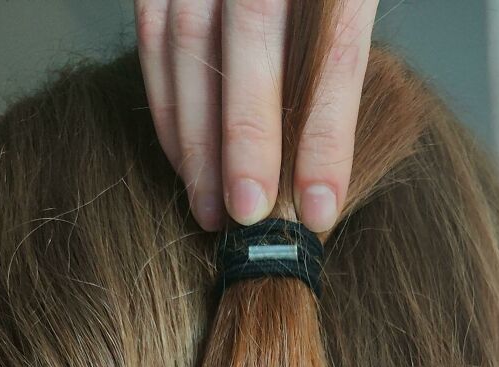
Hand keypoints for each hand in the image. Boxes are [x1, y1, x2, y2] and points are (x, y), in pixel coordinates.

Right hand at [134, 0, 379, 231]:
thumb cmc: (314, 4)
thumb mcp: (344, 21)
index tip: (319, 210)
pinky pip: (154, 40)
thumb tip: (318, 181)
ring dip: (198, 139)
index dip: (325, 139)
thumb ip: (334, 76)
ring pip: (189, 40)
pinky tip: (186, 166)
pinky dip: (168, 112)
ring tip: (212, 209)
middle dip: (248, 138)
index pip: (334, 53)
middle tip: (250, 213)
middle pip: (253, 35)